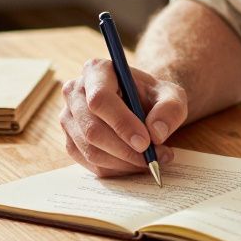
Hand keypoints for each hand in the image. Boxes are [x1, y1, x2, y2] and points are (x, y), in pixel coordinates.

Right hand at [59, 59, 181, 175]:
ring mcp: (69, 118)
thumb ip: (170, 109)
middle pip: (92, 130)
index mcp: (96, 71)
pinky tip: (135, 163)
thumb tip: (156, 133)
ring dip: (124, 162)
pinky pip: (90, 164)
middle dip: (125, 150)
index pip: (100, 99)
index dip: (121, 123)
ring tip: (151, 161)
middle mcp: (75, 92)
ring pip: (91, 151)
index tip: (145, 142)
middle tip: (153, 158)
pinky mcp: (71, 141)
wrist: (142, 105)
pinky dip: (116, 169)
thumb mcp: (172, 96)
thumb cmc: (153, 97)